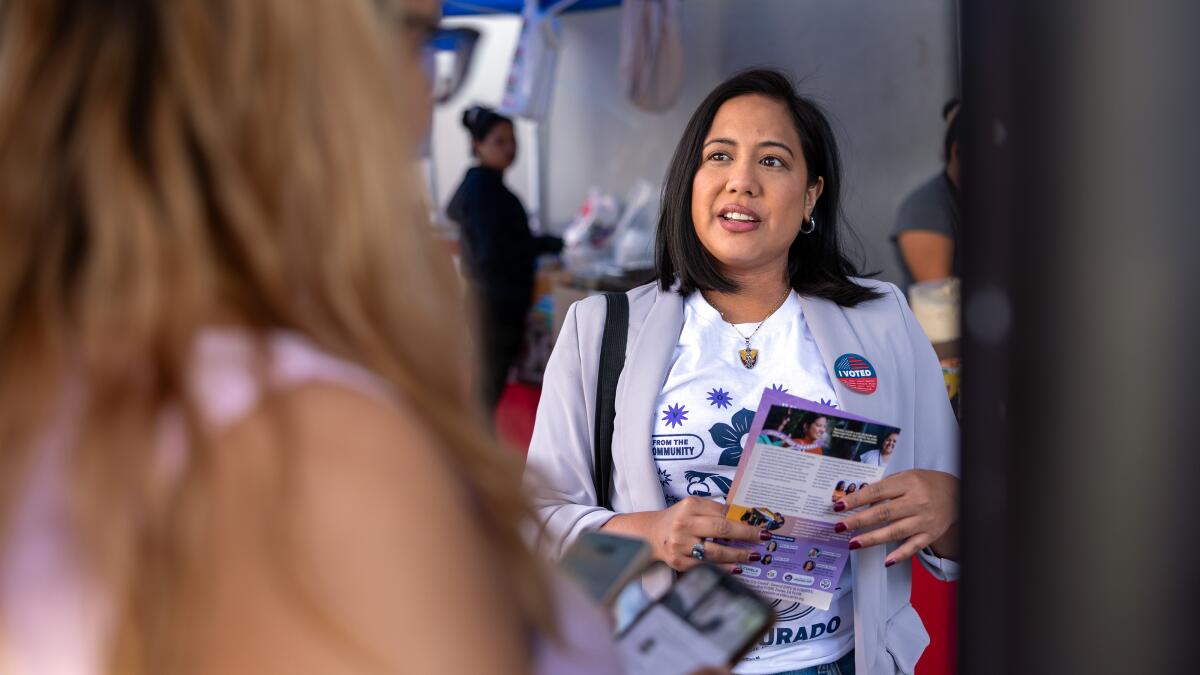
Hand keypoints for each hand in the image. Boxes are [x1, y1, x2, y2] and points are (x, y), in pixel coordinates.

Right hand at [615, 497, 771, 571]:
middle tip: (763, 539)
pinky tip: (737, 568)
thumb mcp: (693, 508)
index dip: (743, 520)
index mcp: (690, 506)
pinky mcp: (678, 562)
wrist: (650, 535)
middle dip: (746, 535)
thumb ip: (716, 511)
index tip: (760, 527)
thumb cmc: (678, 520)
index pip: (722, 513)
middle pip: (721, 529)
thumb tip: (745, 518)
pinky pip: (706, 566)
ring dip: (738, 555)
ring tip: (753, 556)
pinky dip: (724, 568)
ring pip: (715, 552)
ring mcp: (680, 544)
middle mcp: (684, 524)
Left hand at [833, 469, 958, 565]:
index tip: (839, 506)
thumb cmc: (925, 484)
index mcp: (907, 483)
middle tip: (839, 526)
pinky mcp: (930, 534)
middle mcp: (916, 502)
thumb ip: (885, 486)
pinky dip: (900, 554)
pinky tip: (886, 561)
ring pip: (895, 531)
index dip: (856, 499)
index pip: (877, 492)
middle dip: (859, 521)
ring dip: (872, 539)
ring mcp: (923, 520)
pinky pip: (913, 547)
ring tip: (853, 544)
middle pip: (883, 513)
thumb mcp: (906, 476)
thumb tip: (858, 499)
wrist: (957, 494)